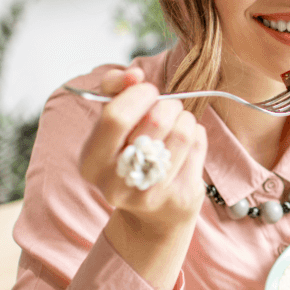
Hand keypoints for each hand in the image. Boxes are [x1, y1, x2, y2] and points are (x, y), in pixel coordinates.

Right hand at [78, 67, 206, 289]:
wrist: (153, 214)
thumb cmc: (130, 154)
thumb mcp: (112, 124)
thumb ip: (114, 90)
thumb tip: (133, 75)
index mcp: (91, 163)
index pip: (116, 117)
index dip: (138, 94)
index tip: (147, 90)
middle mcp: (116, 184)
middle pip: (155, 121)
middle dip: (167, 104)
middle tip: (168, 107)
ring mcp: (150, 194)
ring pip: (182, 131)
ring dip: (185, 118)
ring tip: (178, 122)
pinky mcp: (181, 196)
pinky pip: (198, 145)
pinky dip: (196, 134)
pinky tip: (186, 143)